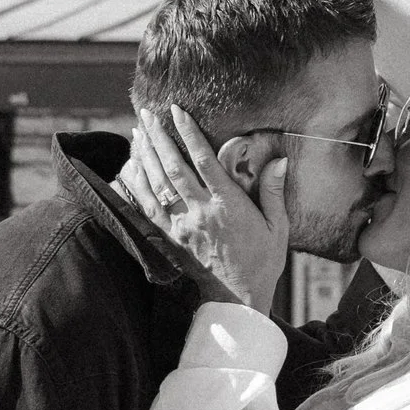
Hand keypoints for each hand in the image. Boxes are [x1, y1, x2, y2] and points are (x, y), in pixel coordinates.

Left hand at [132, 102, 289, 311]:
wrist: (238, 298)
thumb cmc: (262, 260)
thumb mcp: (277, 227)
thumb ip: (273, 192)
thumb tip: (279, 160)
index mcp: (227, 206)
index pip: (204, 161)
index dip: (189, 133)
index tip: (177, 110)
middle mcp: (200, 212)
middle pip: (173, 167)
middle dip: (158, 137)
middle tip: (146, 113)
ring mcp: (182, 226)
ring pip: (157, 184)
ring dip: (145, 156)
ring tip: (137, 131)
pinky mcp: (171, 237)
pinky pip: (147, 208)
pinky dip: (137, 185)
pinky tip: (130, 167)